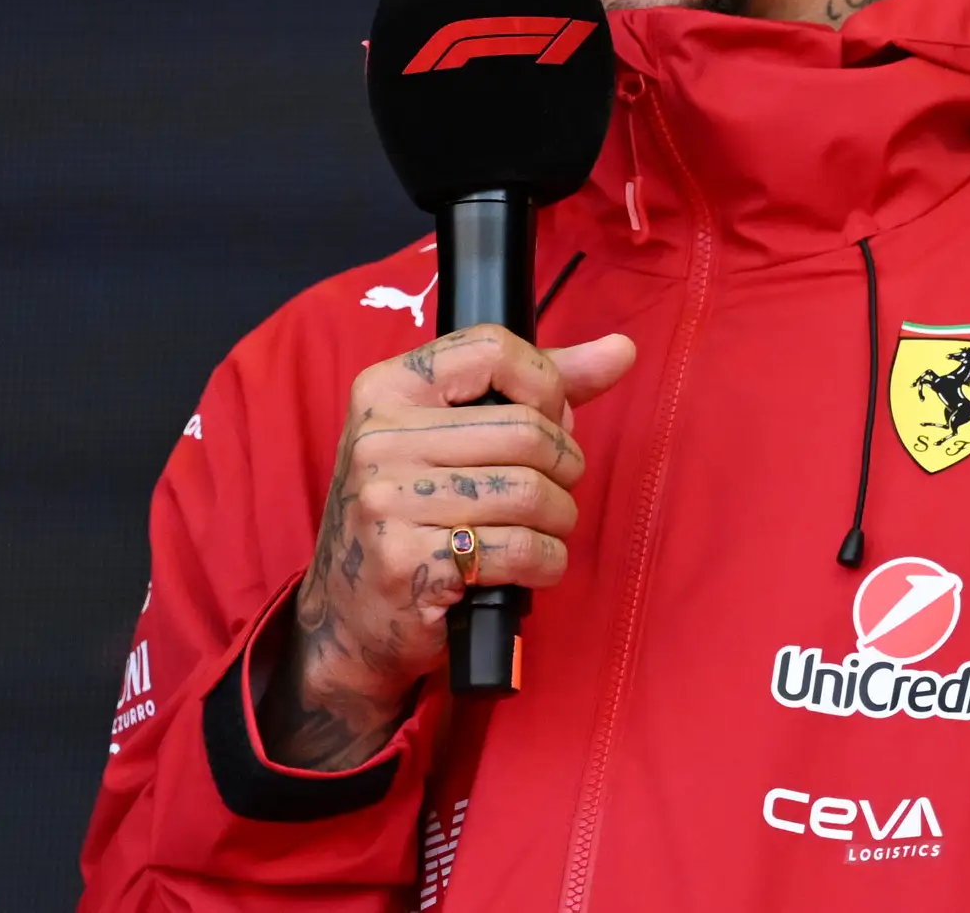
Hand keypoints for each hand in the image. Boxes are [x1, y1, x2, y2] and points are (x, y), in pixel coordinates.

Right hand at [257, 324, 637, 766]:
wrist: (348, 620)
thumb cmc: (414, 514)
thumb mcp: (452, 434)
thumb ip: (538, 387)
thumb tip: (621, 349)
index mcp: (386, 389)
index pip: (492, 349)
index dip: (545, 385)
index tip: (549, 418)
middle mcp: (379, 439)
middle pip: (526, 429)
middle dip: (563, 464)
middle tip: (553, 488)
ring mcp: (389, 502)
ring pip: (530, 491)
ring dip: (559, 517)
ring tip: (544, 528)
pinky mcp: (409, 563)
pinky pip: (521, 548)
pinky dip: (548, 561)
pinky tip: (534, 564)